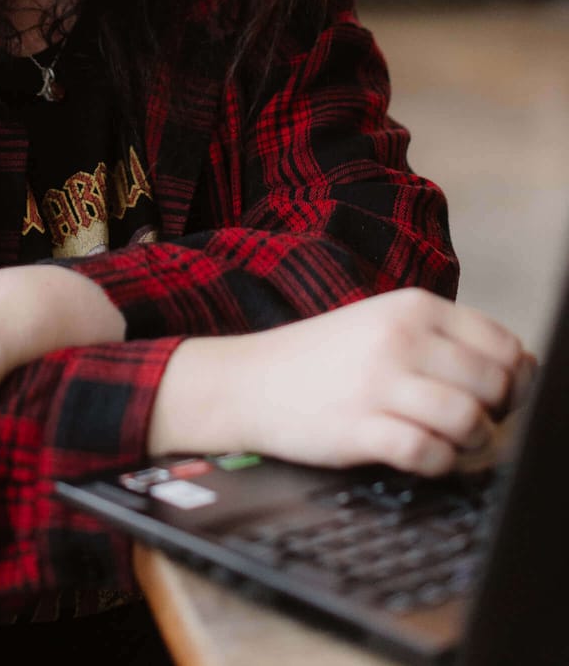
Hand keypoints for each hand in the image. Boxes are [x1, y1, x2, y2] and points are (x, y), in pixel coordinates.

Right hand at [148, 288, 534, 475]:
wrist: (250, 380)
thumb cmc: (325, 357)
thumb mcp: (384, 323)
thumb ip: (444, 338)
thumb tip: (520, 370)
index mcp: (413, 306)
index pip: (504, 344)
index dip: (514, 379)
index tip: (497, 397)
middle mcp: (401, 338)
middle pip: (495, 385)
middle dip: (495, 414)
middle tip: (470, 423)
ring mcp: (379, 383)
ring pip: (469, 420)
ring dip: (469, 443)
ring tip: (446, 441)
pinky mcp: (359, 428)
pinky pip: (429, 455)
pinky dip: (437, 464)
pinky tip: (420, 456)